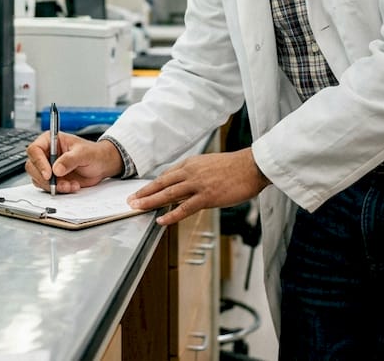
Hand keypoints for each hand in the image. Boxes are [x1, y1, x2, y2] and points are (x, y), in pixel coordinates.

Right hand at [25, 132, 123, 193]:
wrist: (101, 165)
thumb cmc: (93, 153)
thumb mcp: (83, 153)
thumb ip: (70, 160)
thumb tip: (56, 169)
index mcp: (50, 141)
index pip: (35, 150)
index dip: (39, 162)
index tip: (48, 174)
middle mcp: (46, 154)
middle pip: (32, 166)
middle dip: (44, 178)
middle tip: (57, 184)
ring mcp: (48, 167)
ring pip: (38, 179)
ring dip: (53, 186)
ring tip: (70, 185)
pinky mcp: (53, 179)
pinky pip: (47, 187)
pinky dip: (58, 190)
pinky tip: (71, 186)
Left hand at [128, 148, 269, 225]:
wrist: (252, 166)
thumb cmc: (235, 168)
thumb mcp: (210, 164)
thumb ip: (196, 173)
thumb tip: (186, 184)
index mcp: (191, 164)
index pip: (167, 175)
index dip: (153, 185)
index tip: (142, 191)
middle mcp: (191, 172)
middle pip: (162, 183)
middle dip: (144, 192)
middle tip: (131, 200)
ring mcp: (198, 184)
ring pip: (168, 194)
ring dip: (151, 201)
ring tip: (138, 208)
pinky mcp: (207, 196)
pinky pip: (185, 207)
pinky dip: (171, 215)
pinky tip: (161, 220)